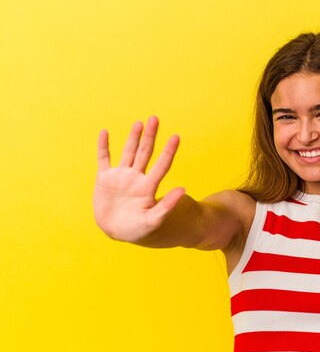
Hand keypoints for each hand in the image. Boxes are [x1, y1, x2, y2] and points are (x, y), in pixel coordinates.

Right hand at [93, 116, 185, 241]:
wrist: (117, 233)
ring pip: (128, 152)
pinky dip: (103, 147)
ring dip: (132, 138)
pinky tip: (105, 132)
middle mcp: (136, 178)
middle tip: (155, 119)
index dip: (168, 152)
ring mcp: (121, 177)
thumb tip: (184, 189)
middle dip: (150, 136)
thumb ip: (167, 206)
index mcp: (148, 187)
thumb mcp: (153, 221)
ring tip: (139, 123)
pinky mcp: (105, 179)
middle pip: (145, 153)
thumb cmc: (138, 230)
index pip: (161, 165)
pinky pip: (103, 159)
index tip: (176, 137)